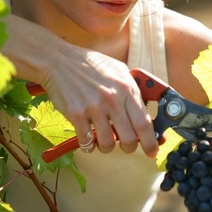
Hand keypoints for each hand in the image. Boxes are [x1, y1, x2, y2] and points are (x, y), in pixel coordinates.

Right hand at [39, 44, 158, 156]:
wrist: (60, 60)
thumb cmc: (91, 65)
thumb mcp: (119, 71)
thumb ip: (132, 91)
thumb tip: (145, 112)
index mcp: (127, 89)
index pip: (144, 123)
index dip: (150, 141)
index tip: (152, 150)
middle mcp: (113, 99)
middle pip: (129, 138)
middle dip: (129, 147)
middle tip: (126, 146)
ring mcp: (94, 107)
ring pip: (108, 143)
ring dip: (107, 146)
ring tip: (104, 139)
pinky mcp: (76, 114)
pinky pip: (86, 141)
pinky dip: (88, 145)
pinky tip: (87, 138)